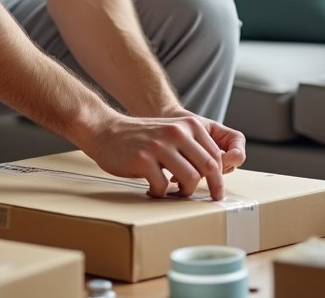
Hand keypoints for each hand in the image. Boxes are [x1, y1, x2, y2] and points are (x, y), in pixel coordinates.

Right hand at [82, 110, 246, 200]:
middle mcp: (177, 132)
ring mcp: (159, 146)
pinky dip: (159, 193)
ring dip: (185, 192)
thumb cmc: (141, 138)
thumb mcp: (171, 134)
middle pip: (209, 167)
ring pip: (190, 178)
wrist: (105, 131)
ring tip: (175, 193)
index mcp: (189, 125)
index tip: (216, 190)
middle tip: (208, 199)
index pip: (216, 155)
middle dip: (211, 188)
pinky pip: (162, 186)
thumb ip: (192, 147)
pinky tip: (152, 189)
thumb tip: (215, 174)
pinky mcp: (142, 159)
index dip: (219, 176)